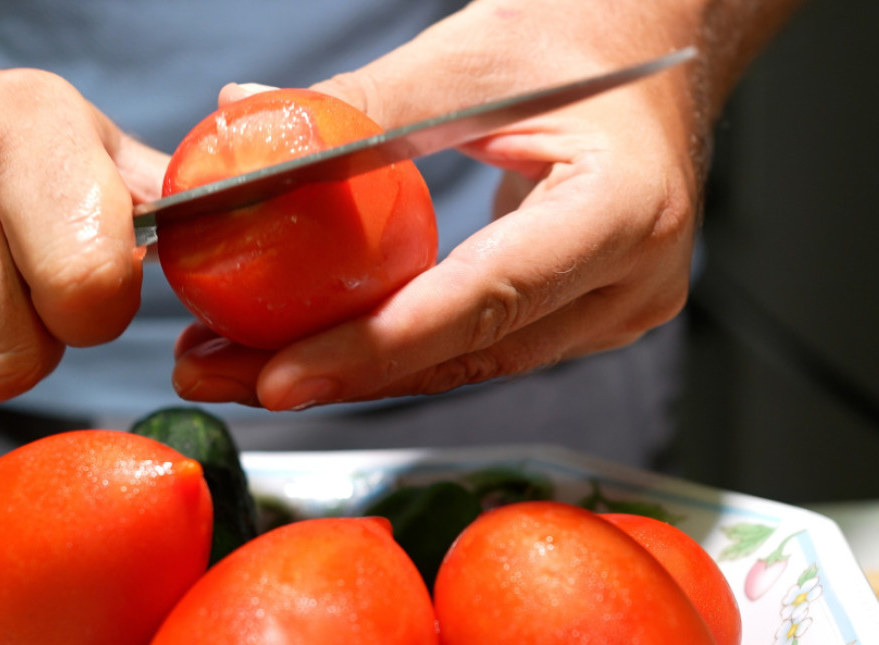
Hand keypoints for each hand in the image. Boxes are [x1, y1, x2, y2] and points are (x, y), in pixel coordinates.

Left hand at [172, 0, 710, 410]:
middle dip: (335, 373)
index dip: (374, 346)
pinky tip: (316, 346)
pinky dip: (394, 349)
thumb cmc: (581, 33)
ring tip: (244, 368)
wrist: (654, 48)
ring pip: (464, 364)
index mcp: (623, 208)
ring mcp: (614, 310)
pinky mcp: (584, 317)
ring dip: (353, 371)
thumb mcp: (470, 58)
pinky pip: (476, 347)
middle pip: (463, 353)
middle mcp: (631, 281)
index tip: (277, 375)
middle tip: (224, 376)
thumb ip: (363, 102)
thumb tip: (243, 118)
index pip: (483, 298)